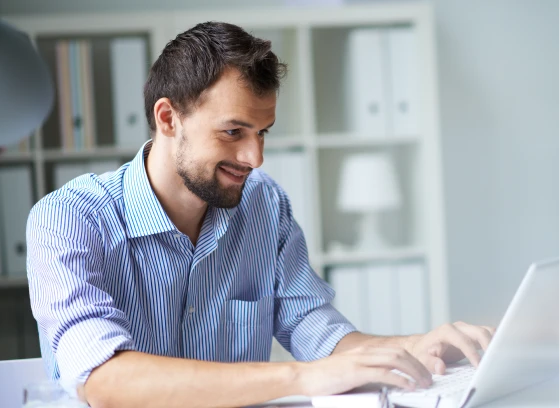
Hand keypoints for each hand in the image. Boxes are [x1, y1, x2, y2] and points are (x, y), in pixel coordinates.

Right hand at [298, 345, 432, 396]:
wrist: (305, 377)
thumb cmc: (325, 378)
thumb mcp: (349, 373)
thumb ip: (366, 374)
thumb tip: (385, 384)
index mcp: (364, 352)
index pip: (395, 351)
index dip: (413, 360)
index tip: (423, 372)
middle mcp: (364, 352)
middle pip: (399, 353)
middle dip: (418, 365)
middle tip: (429, 378)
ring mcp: (360, 360)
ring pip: (395, 359)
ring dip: (413, 371)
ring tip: (423, 383)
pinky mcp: (355, 371)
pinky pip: (383, 373)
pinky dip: (399, 379)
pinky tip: (408, 386)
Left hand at [406, 321, 495, 374]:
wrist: (423, 345)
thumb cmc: (423, 351)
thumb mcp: (422, 358)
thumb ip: (429, 362)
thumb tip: (440, 367)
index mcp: (446, 331)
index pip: (463, 340)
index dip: (472, 353)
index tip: (479, 366)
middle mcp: (458, 327)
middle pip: (479, 332)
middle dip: (490, 346)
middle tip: (496, 362)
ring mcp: (467, 330)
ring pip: (488, 331)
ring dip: (496, 343)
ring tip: (502, 358)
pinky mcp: (474, 335)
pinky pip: (489, 335)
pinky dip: (496, 342)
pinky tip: (500, 354)